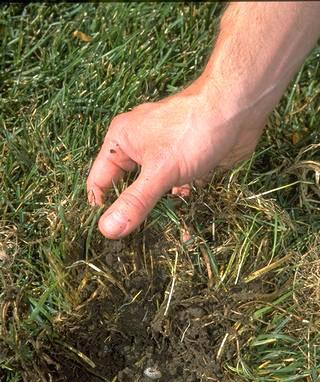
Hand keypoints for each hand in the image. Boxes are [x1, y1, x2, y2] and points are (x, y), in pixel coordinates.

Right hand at [86, 84, 264, 238]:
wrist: (239, 107)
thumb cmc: (193, 132)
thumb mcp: (160, 171)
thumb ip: (135, 201)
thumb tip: (107, 230)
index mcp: (121, 142)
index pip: (99, 181)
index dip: (101, 208)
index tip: (109, 236)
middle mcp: (138, 148)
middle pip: (126, 187)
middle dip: (131, 212)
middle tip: (134, 241)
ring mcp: (164, 155)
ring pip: (152, 190)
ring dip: (157, 210)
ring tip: (160, 234)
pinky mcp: (187, 163)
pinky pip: (176, 187)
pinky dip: (179, 202)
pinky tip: (186, 219)